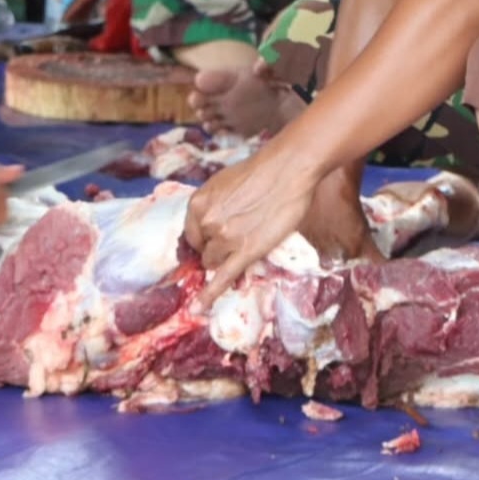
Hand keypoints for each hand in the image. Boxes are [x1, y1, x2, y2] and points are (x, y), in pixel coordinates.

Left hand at [184, 143, 319, 306]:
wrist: (286, 170)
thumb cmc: (260, 172)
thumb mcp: (223, 183)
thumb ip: (213, 204)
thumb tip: (212, 222)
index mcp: (198, 203)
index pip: (191, 234)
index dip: (203, 239)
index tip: (213, 240)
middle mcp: (206, 222)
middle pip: (202, 250)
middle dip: (215, 248)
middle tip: (235, 238)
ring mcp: (225, 238)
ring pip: (213, 263)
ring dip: (224, 259)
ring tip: (244, 244)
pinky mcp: (245, 251)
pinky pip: (222, 279)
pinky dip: (208, 296)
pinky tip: (199, 309)